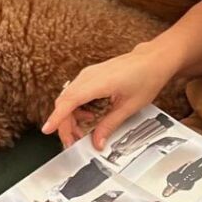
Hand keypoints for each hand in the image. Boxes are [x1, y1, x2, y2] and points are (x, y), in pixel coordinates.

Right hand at [42, 45, 172, 150]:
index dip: (57, 117)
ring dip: (70, 116)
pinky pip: (76, 92)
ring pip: (69, 97)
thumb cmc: (146, 78)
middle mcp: (89, 76)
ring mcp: (89, 73)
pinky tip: (88, 117)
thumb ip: (110, 124)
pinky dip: (76, 107)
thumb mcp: (130, 106)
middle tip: (72, 142)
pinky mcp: (91, 75)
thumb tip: (97, 142)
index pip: (70, 101)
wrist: (154, 59)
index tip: (47, 130)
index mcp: (99, 83)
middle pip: (65, 101)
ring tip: (82, 132)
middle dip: (65, 124)